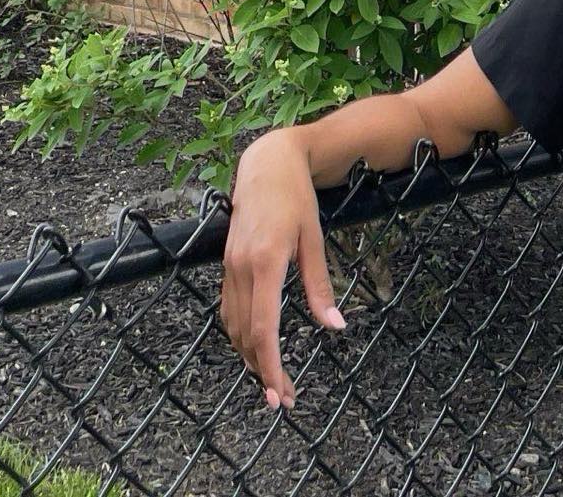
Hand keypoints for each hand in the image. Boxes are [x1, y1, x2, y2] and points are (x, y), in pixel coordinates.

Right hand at [219, 128, 347, 410]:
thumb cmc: (296, 198)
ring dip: (249, 356)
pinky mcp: (227, 263)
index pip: (263, 328)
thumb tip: (335, 327)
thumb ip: (319, 286)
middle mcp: (241, 268)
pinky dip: (240, 334)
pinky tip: (255, 346)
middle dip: (262, 371)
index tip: (279, 393)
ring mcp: (229, 266)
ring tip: (271, 379)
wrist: (266, 163)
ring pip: (232, 325)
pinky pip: (229, 309)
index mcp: (265, 262)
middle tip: (282, 399)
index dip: (270, 365)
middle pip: (245, 335)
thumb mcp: (315, 239)